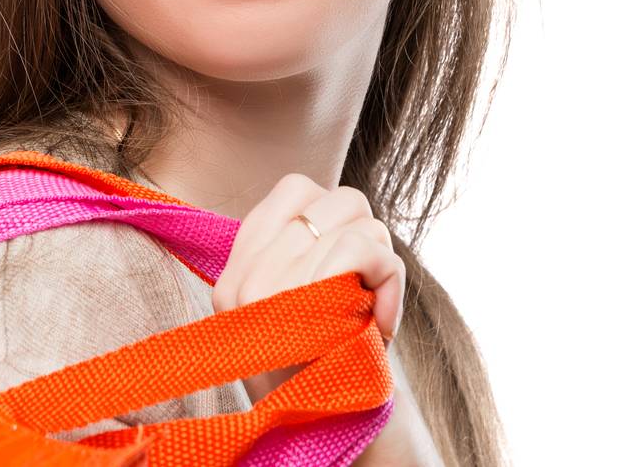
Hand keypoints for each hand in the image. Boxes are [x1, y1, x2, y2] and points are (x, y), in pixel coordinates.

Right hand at [210, 172, 403, 404]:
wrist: (324, 436)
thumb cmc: (319, 375)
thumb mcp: (294, 316)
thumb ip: (297, 261)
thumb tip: (334, 207)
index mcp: (237, 274)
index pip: (294, 190)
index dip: (335, 212)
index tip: (345, 261)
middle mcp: (243, 278)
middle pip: (338, 200)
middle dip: (368, 237)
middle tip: (365, 287)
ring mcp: (268, 288)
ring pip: (356, 218)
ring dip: (379, 260)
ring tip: (369, 305)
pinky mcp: (303, 299)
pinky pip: (363, 247)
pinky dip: (389, 282)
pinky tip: (382, 321)